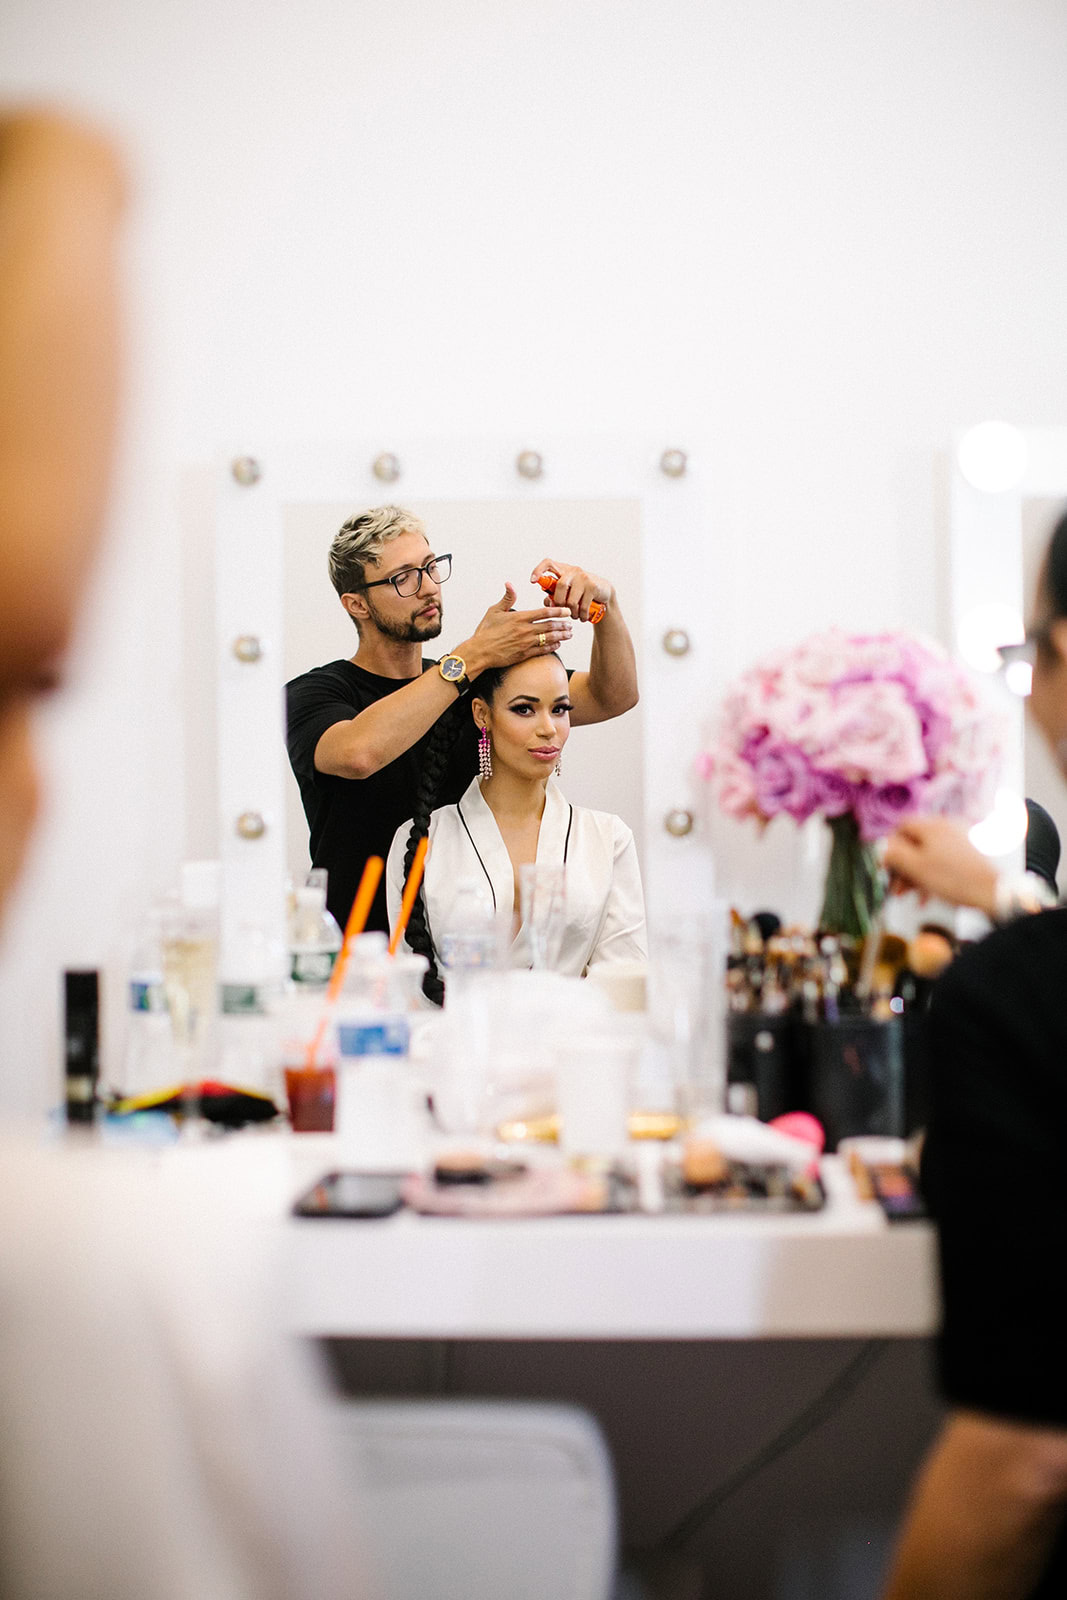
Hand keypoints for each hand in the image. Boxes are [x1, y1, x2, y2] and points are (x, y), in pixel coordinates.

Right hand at [462, 584, 572, 674]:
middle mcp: (525, 630)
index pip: (543, 613)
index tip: (566, 610)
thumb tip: (510, 584)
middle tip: (571, 623)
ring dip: (561, 636)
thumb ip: (507, 598)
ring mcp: (526, 643)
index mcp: (519, 618)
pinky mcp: (524, 654)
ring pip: (549, 638)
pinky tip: (558, 644)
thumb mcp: (494, 611)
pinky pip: (542, 650)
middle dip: (563, 624)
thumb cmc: (485, 632)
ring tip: (569, 634)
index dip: (557, 611)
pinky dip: (552, 646)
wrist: (480, 652)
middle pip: (549, 626)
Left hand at [530, 559, 613, 622]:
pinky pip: (583, 606)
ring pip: (571, 600)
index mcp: (563, 570)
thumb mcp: (566, 592)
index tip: (532, 581)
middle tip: (561, 611)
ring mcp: (583, 577)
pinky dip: (581, 615)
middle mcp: (573, 571)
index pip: (548, 563)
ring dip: (571, 612)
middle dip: (558, 603)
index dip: (539, 570)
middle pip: (559, 587)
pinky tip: (582, 618)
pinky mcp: (593, 586)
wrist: (604, 592)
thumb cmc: (580, 592)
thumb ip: (553, 596)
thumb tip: (546, 604)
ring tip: (574, 616)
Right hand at [883, 816, 997, 916]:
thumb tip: (880, 848)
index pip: (902, 826)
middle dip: (902, 866)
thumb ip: (893, 854)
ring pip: (927, 854)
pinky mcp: (969, 853)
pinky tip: (928, 895)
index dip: (889, 845)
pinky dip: (932, 875)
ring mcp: (960, 839)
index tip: (885, 865)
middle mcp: (946, 827)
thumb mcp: (916, 867)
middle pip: (914, 842)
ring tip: (911, 896)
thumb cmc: (953, 879)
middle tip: (896, 888)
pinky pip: (942, 860)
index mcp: (932, 826)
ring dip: (915, 875)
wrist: (994, 892)